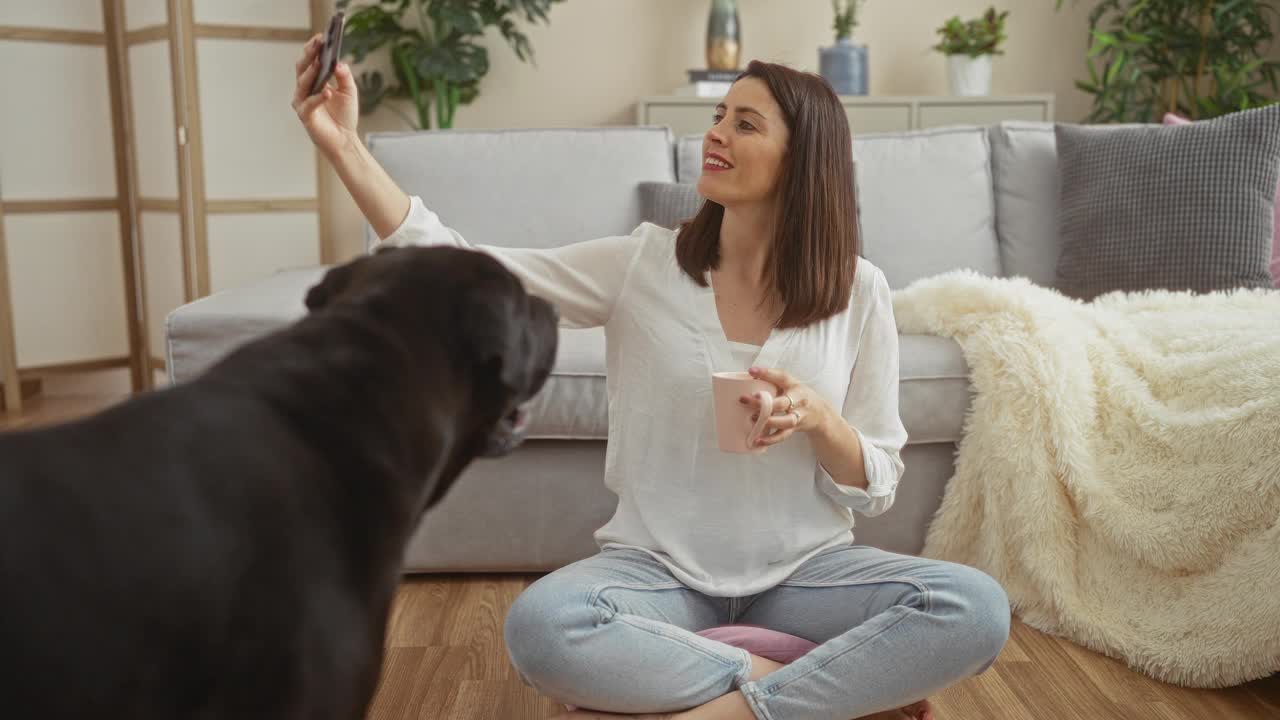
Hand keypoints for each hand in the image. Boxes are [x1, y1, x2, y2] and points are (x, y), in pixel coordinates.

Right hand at [291, 33, 359, 159]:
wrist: (344, 140)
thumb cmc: (344, 115)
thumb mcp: (349, 91)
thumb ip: (345, 76)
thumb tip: (339, 63)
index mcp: (314, 80)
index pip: (310, 60)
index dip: (314, 48)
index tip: (322, 36)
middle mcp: (305, 89)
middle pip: (303, 67)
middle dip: (310, 54)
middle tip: (318, 43)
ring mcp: (303, 102)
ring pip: (303, 83)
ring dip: (311, 72)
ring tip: (321, 63)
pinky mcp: (305, 116)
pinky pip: (310, 103)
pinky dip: (318, 97)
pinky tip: (327, 91)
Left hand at [738, 366, 834, 449]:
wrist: (820, 414)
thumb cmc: (799, 396)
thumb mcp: (790, 384)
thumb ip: (773, 380)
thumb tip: (750, 374)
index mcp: (795, 386)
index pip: (782, 377)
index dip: (767, 373)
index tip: (752, 371)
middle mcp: (798, 400)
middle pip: (782, 403)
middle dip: (763, 403)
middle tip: (744, 399)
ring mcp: (798, 416)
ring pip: (786, 421)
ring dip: (768, 421)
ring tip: (752, 419)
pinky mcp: (795, 429)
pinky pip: (783, 435)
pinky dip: (771, 439)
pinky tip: (758, 440)